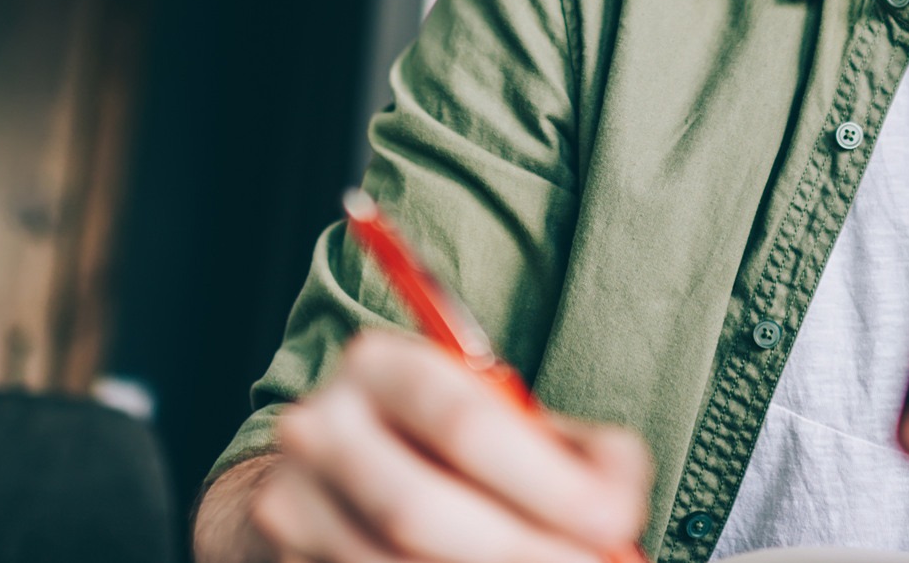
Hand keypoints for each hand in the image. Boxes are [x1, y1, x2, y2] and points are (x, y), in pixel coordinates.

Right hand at [248, 329, 651, 562]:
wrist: (327, 476)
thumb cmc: (441, 443)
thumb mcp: (507, 420)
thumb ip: (577, 449)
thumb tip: (622, 500)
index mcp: (382, 365)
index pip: (463, 422)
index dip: (544, 481)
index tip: (614, 521)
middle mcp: (321, 427)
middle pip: (417, 509)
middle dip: (519, 550)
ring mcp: (291, 504)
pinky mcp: (285, 561)